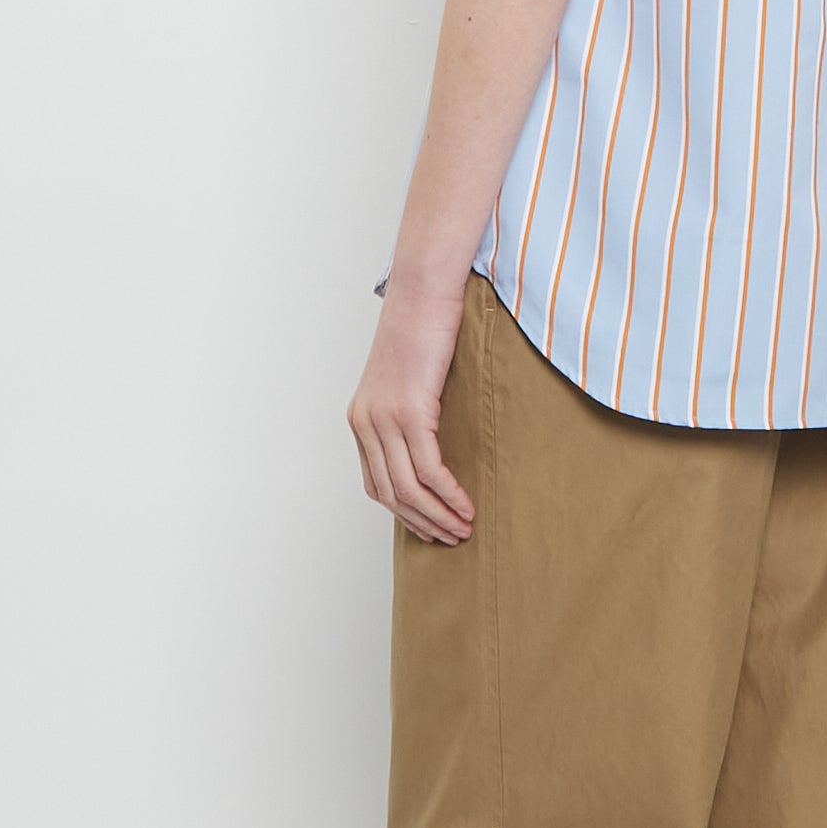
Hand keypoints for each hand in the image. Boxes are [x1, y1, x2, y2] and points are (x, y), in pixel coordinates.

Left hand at [347, 277, 476, 543]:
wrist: (425, 290)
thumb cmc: (425, 329)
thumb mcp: (410, 379)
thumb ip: (412, 415)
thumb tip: (434, 445)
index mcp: (361, 419)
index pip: (376, 483)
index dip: (405, 513)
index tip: (432, 526)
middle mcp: (365, 422)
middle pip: (390, 494)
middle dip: (422, 523)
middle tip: (452, 537)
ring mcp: (385, 418)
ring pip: (408, 489)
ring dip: (438, 516)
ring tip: (463, 529)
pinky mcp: (410, 411)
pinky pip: (429, 470)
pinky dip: (448, 495)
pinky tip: (466, 506)